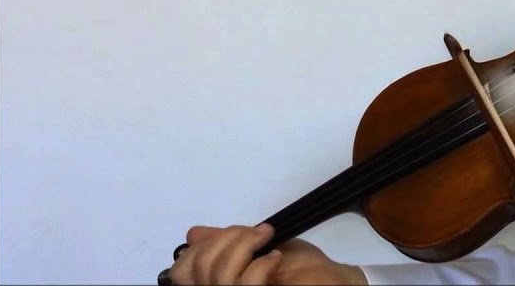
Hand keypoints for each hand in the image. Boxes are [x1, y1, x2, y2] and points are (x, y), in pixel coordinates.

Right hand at [168, 223, 366, 284]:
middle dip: (228, 239)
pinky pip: (243, 284)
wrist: (333, 280)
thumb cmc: (299, 267)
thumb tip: (194, 234)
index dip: (200, 248)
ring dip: (245, 247)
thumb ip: (227, 241)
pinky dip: (261, 264)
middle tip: (258, 234)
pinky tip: (276, 259)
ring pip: (219, 275)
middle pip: (199, 267)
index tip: (235, 233)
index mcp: (215, 282)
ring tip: (268, 242)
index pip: (182, 271)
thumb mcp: (259, 247)